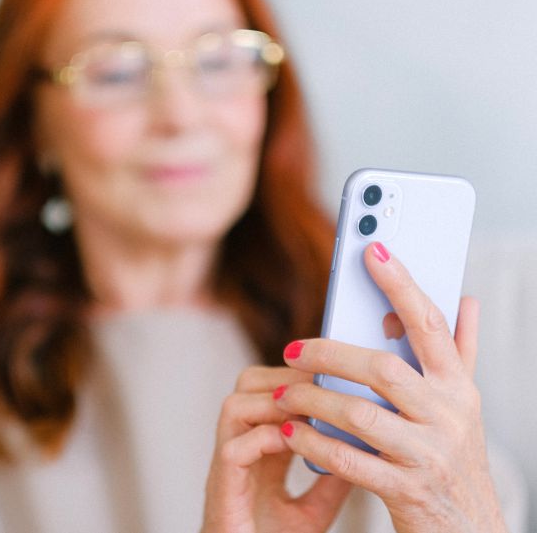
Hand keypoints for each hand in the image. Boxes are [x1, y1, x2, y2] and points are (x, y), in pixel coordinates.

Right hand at [201, 366, 350, 532]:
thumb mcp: (314, 508)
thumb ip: (332, 477)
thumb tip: (365, 448)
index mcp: (260, 446)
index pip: (270, 390)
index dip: (296, 377)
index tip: (330, 374)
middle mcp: (241, 445)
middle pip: (247, 385)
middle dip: (283, 377)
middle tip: (318, 385)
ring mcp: (228, 464)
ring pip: (234, 406)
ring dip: (272, 402)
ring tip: (305, 412)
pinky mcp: (222, 487)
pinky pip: (234, 449)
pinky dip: (263, 439)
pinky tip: (290, 442)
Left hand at [273, 242, 506, 532]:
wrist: (468, 529)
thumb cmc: (452, 451)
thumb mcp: (462, 400)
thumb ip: (460, 349)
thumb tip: (466, 297)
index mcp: (457, 385)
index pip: (429, 323)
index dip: (400, 283)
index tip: (371, 247)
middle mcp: (449, 415)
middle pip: (383, 368)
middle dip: (331, 354)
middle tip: (292, 349)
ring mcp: (429, 454)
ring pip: (361, 414)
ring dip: (314, 399)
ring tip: (284, 391)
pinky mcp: (406, 490)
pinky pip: (350, 460)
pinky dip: (315, 443)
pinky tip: (290, 431)